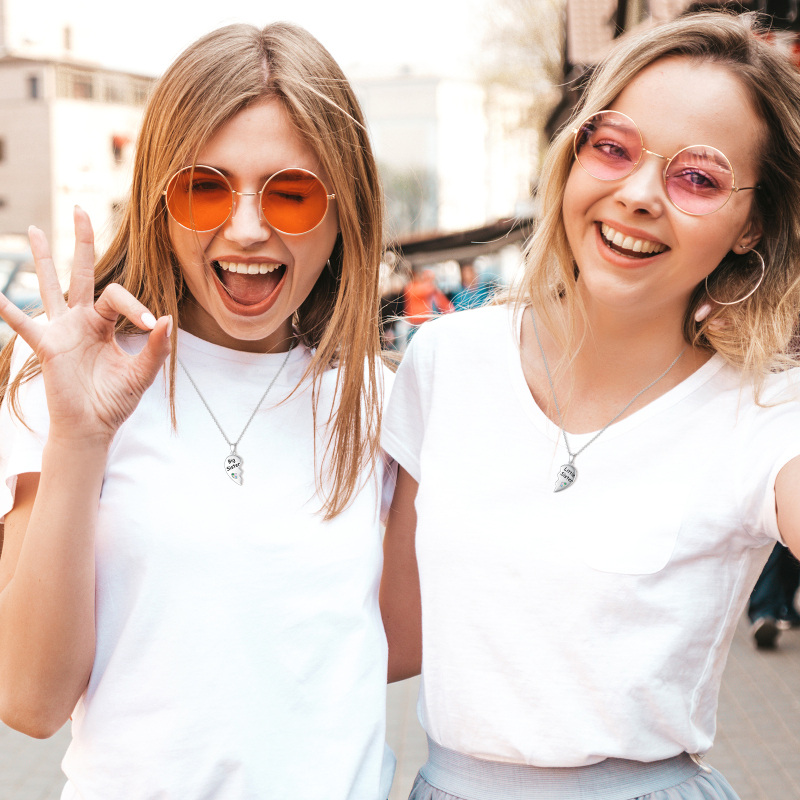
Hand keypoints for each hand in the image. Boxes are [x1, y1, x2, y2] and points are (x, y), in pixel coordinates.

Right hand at [0, 207, 171, 445]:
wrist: (94, 426)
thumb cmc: (115, 399)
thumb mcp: (142, 373)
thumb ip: (156, 348)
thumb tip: (165, 319)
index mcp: (106, 323)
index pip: (117, 296)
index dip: (134, 305)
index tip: (149, 323)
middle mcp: (82, 320)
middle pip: (81, 273)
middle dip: (81, 242)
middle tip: (81, 209)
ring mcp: (61, 330)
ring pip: (51, 286)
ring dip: (43, 258)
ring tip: (33, 229)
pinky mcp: (48, 347)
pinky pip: (25, 326)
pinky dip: (9, 311)